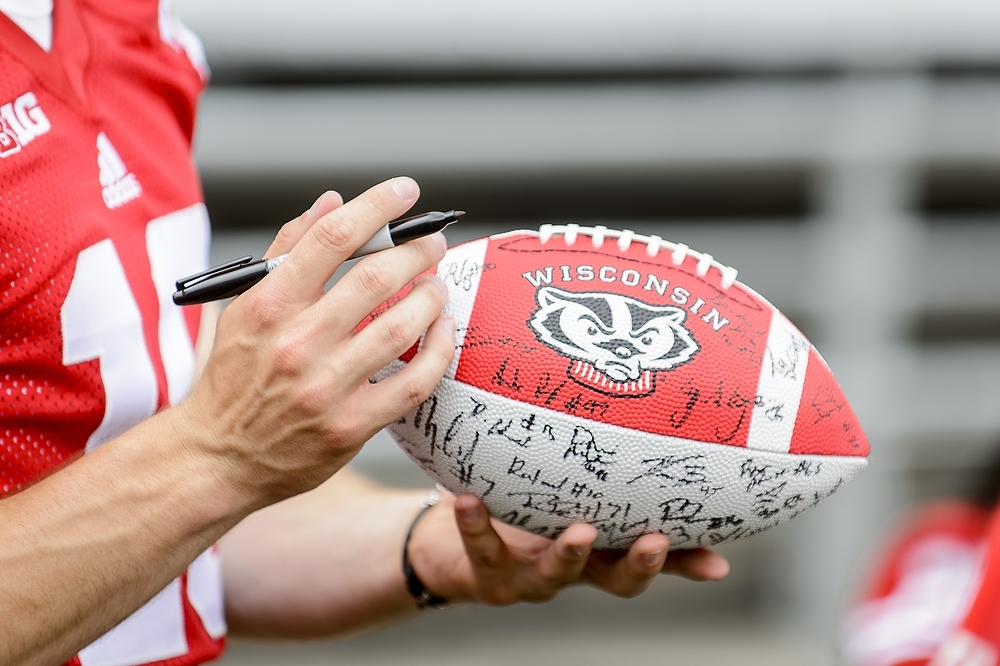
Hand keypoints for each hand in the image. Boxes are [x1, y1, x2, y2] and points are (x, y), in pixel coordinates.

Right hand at [178, 179, 454, 509]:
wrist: (217, 455)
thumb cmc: (233, 376)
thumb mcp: (244, 306)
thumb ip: (287, 251)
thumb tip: (332, 202)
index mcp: (269, 306)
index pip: (331, 238)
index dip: (376, 206)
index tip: (404, 190)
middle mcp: (297, 343)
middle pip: (376, 277)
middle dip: (417, 251)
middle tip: (433, 243)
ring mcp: (325, 388)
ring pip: (401, 328)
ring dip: (431, 298)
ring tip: (436, 286)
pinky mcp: (350, 426)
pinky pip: (413, 383)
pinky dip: (438, 351)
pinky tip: (443, 331)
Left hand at [406, 492, 729, 604]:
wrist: (449, 540)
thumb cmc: (517, 504)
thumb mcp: (560, 485)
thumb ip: (593, 465)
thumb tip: (637, 407)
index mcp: (598, 546)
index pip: (650, 555)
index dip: (685, 563)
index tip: (718, 563)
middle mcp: (572, 567)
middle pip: (614, 578)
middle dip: (638, 564)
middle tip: (656, 541)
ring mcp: (529, 576)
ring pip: (555, 575)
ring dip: (570, 555)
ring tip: (581, 531)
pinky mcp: (485, 574)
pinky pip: (482, 548)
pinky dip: (477, 524)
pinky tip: (469, 497)